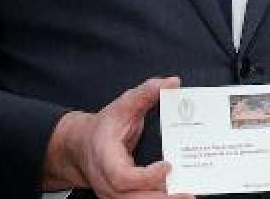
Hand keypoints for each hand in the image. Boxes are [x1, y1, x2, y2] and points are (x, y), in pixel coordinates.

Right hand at [43, 76, 194, 198]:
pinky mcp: (120, 196)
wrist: (81, 145)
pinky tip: (177, 196)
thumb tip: (172, 82)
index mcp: (105, 157)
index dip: (145, 176)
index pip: (122, 176)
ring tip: (188, 196)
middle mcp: (106, 180)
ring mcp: (111, 192)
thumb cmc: (104, 126)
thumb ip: (146, 93)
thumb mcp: (123, 105)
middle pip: (131, 198)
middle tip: (188, 194)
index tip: (167, 166)